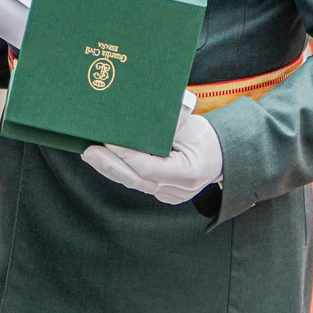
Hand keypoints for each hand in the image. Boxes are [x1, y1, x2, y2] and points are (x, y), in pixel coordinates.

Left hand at [81, 105, 222, 204]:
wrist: (224, 156)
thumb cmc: (207, 137)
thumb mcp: (191, 126)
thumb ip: (167, 125)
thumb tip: (136, 116)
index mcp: (189, 172)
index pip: (148, 166)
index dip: (126, 155)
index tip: (108, 140)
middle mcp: (179, 190)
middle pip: (137, 180)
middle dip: (110, 165)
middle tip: (89, 151)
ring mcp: (171, 196)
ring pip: (135, 183)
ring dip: (111, 168)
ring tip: (91, 154)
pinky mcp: (164, 195)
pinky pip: (139, 183)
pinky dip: (122, 171)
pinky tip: (106, 160)